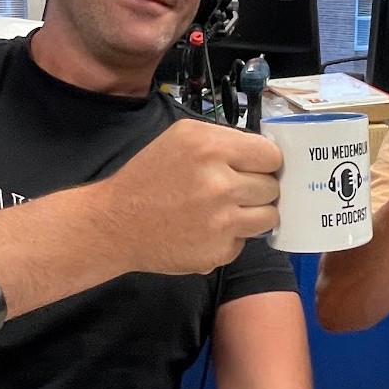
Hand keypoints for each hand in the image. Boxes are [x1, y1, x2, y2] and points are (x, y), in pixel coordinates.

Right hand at [96, 119, 280, 274]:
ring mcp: (222, 222)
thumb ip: (226, 139)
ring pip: (269, 217)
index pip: (271, 156)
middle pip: (272, 187)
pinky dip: (232, 237)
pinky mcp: (219, 251)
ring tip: (225, 210)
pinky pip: (246, 241)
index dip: (264, 162)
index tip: (254, 167)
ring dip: (253, 214)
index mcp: (212, 148)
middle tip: (232, 190)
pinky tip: (208, 229)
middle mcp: (220, 184)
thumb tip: (265, 154)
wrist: (116, 223)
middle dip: (257, 188)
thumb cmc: (148, 177)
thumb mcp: (183, 136)